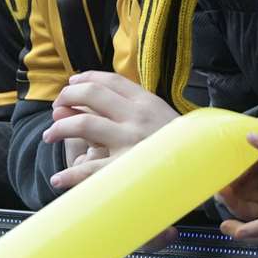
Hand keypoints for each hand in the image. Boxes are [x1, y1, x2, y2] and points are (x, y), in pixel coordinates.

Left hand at [43, 71, 178, 190]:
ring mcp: (131, 143)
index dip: (86, 79)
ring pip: (85, 124)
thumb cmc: (182, 147)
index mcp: (148, 103)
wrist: (208, 173)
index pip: (111, 81)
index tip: (72, 84)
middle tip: (56, 108)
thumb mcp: (162, 119)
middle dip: (68, 97)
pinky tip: (58, 179)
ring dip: (61, 128)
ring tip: (49, 135)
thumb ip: (132, 108)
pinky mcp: (126, 170)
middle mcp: (138, 118)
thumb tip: (94, 100)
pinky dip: (70, 175)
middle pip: (92, 95)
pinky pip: (91, 170)